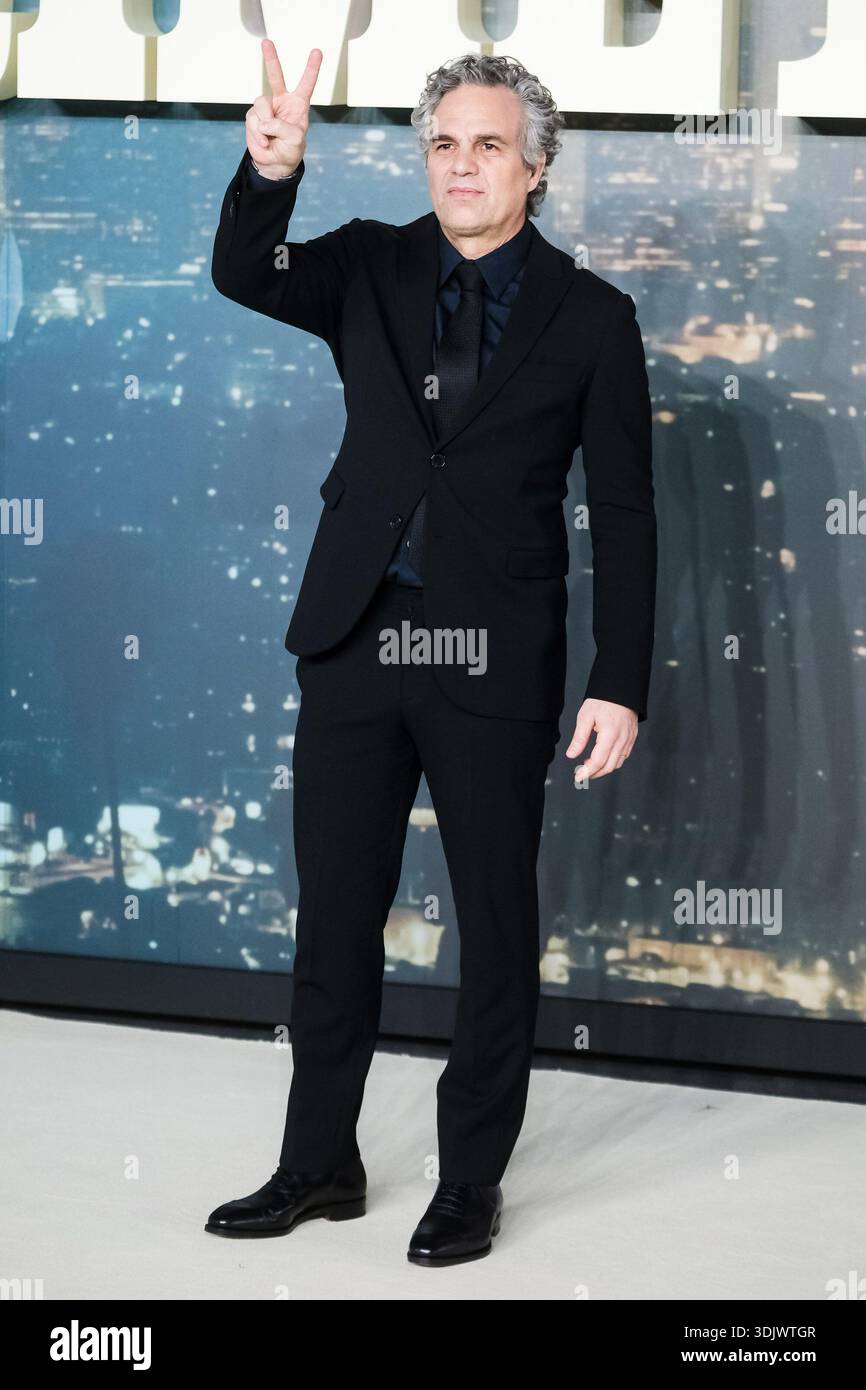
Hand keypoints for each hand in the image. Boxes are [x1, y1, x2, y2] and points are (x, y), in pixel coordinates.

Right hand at [245, 41, 321, 179]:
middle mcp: (281, 101)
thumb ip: (283, 127)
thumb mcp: (295, 139)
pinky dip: (258, 133)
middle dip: (270, 58)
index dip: (312, 68)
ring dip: (265, 123)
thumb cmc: (290, 149)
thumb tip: (265, 121)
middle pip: (275, 76)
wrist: (275, 163)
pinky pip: (253, 119)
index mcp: (298, 104)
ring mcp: (266, 108)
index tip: (317, 51)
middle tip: (266, 41)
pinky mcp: (254, 116)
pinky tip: (265, 141)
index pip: (306, 83)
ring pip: (261, 105)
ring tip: (271, 137)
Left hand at [566, 699, 637, 784]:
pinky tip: (602, 757)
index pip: (598, 761)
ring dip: (604, 768)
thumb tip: (571, 755)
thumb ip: (579, 738)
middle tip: (581, 773)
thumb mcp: (585, 716)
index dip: (587, 772)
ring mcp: (629, 739)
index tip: (577, 777)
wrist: (621, 689)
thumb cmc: (602, 700)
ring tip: (589, 765)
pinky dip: (612, 761)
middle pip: (609, 766)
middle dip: (594, 774)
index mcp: (610, 735)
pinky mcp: (632, 738)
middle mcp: (622, 740)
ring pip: (617, 763)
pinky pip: (623, 756)